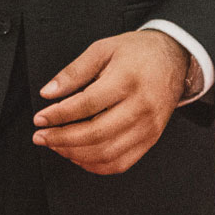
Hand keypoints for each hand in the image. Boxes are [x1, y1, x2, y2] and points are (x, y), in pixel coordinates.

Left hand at [33, 30, 186, 175]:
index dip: (59, 115)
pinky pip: (121, 163)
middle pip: (95, 134)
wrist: (174, 58)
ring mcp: (148, 127)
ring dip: (75, 154)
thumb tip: (48, 93)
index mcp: (127, 80)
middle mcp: (140, 107)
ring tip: (56, 146)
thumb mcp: (103, 49)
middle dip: (62, 139)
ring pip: (107, 153)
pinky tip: (79, 155)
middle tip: (41, 137)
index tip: (40, 119)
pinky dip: (96, 165)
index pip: (86, 105)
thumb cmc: (137, 52)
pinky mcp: (151, 139)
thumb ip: (74, 72)